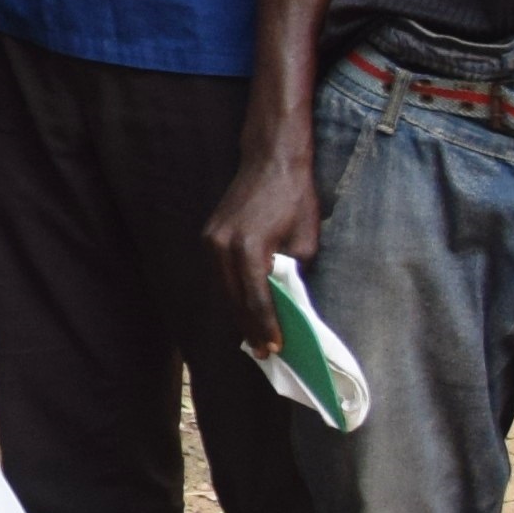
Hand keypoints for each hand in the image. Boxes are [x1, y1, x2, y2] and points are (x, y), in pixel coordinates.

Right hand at [204, 130, 318, 362]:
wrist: (271, 159)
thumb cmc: (295, 197)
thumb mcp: (305, 241)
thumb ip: (292, 273)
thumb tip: (288, 299)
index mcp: (248, 248)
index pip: (256, 299)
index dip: (267, 326)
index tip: (277, 348)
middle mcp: (221, 246)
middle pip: (234, 299)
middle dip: (250, 327)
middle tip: (265, 353)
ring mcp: (210, 240)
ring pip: (223, 289)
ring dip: (239, 312)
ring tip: (255, 336)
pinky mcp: (209, 235)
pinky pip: (220, 274)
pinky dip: (232, 292)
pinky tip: (244, 306)